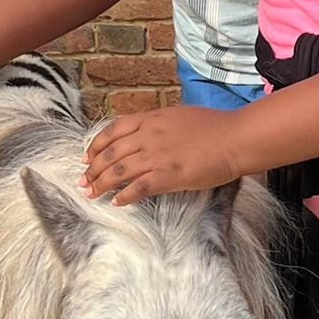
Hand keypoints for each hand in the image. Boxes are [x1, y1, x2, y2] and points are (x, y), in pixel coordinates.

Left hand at [81, 106, 241, 205]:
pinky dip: (124, 196)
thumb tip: (147, 132)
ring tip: (91, 194)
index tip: (86, 157)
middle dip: (93, 169)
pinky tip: (117, 202)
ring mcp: (158, 156)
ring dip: (102, 184)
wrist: (235, 138)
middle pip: (111, 153)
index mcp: (151, 119)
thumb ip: (159, 124)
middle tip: (83, 181)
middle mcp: (149, 136)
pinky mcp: (169, 175)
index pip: (113, 130)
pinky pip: (139, 188)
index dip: (95, 145)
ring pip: (119, 171)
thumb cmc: (215, 127)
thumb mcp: (179, 116)